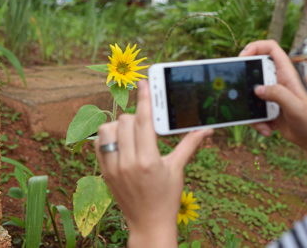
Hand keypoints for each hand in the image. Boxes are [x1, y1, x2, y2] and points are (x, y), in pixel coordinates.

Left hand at [95, 80, 212, 245]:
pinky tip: (120, 142)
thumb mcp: (178, 169)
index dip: (145, 98)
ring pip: (107, 130)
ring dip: (119, 126)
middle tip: (147, 123)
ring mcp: (113, 168)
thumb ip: (190, 144)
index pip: (144, 120)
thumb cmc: (166, 197)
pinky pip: (98, 144)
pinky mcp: (104, 173)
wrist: (148, 224)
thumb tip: (208, 128)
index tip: (144, 83)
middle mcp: (128, 163)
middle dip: (137, 116)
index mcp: (149, 160)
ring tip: (132, 134)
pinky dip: (108, 138)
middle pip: (125, 121)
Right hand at [239, 40, 306, 150]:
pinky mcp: (268, 108)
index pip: (271, 49)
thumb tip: (257, 89)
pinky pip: (254, 111)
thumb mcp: (296, 106)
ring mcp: (272, 95)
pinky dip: (257, 122)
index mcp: (286, 74)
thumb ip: (278, 95)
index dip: (256, 46)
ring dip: (252, 109)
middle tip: (241, 93)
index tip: (243, 56)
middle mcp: (278, 81)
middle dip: (246, 82)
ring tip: (263, 123)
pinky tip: (268, 130)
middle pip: (255, 71)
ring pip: (251, 94)